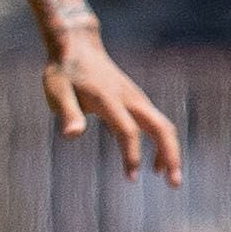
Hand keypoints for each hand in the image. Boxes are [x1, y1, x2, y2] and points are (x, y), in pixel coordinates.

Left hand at [43, 27, 182, 185]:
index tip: (131, 178)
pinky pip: (156, 124)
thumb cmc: (63, 72)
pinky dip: (160, 143)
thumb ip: (67, 112)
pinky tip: (152, 164)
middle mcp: (130, 99)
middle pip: (161, 128)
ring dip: (169, 152)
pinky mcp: (137, 100)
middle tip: (174, 184)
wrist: (77, 47)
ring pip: (163, 126)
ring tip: (167, 178)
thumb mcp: (56, 91)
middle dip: (170, 156)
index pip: (127, 131)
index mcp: (109, 99)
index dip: (131, 155)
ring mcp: (137, 98)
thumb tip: (72, 135)